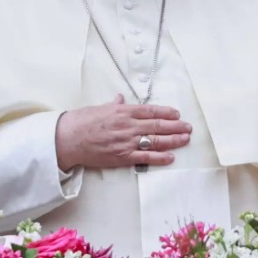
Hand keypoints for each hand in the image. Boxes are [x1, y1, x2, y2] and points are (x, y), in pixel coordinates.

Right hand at [55, 95, 191, 170]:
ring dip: (173, 140)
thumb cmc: (82, 121)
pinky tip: (171, 157)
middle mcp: (128, 126)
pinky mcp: (122, 157)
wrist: (68, 138)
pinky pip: (145, 158)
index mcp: (123, 111)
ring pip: (155, 141)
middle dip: (176, 126)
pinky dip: (160, 157)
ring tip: (185, 139)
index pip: (151, 111)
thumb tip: (121, 99)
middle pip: (158, 125)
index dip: (167, 112)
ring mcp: (127, 142)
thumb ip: (115, 105)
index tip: (177, 114)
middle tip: (188, 127)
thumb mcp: (100, 108)